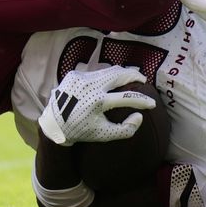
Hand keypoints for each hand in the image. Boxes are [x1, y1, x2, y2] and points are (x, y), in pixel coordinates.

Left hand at [38, 65, 155, 145]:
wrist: (53, 124)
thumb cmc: (81, 130)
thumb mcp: (104, 135)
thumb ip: (125, 130)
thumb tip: (139, 116)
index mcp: (97, 102)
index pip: (127, 98)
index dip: (143, 100)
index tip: (152, 103)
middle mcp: (90, 86)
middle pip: (119, 74)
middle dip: (134, 76)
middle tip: (143, 80)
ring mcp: (81, 78)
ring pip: (108, 71)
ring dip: (121, 74)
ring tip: (130, 77)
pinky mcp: (74, 74)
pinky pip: (95, 73)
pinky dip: (104, 77)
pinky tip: (108, 82)